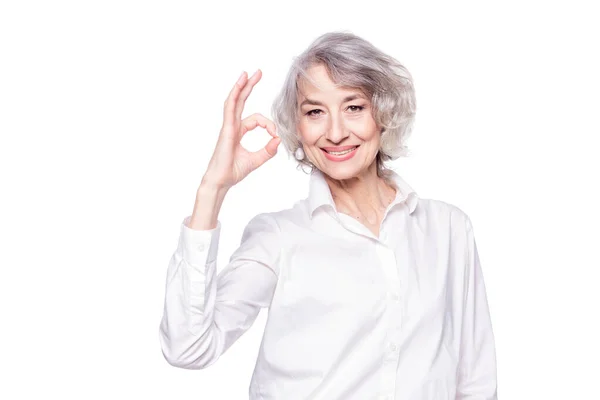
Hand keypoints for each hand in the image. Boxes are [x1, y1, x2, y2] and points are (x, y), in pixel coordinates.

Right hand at [202, 69, 280, 189]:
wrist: (221, 181)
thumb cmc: (233, 172)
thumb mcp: (257, 160)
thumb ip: (268, 150)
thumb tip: (278, 139)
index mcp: (238, 131)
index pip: (256, 119)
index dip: (269, 124)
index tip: (275, 135)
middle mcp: (232, 126)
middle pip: (241, 101)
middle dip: (249, 86)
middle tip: (258, 73)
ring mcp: (228, 126)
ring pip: (234, 101)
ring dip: (241, 86)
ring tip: (247, 73)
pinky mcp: (226, 129)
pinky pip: (230, 109)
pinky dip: (235, 96)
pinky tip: (240, 85)